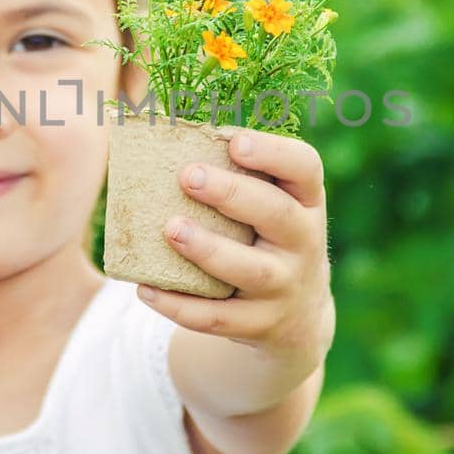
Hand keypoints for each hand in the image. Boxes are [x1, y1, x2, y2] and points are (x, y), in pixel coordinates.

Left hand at [138, 126, 334, 358]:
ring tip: (171, 228)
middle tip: (187, 176)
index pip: (306, 168)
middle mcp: (304, 243)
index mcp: (307, 202)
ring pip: (248, 269)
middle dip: (231, 194)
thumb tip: (165, 127)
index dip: (273, 153)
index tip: (234, 142)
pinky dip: (180, 306)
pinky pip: (218, 318)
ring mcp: (284, 287)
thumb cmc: (270, 238)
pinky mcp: (261, 325)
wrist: (299, 317)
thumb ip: (240, 173)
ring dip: (207, 249)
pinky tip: (146, 289)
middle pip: (277, 215)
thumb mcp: (276, 205)